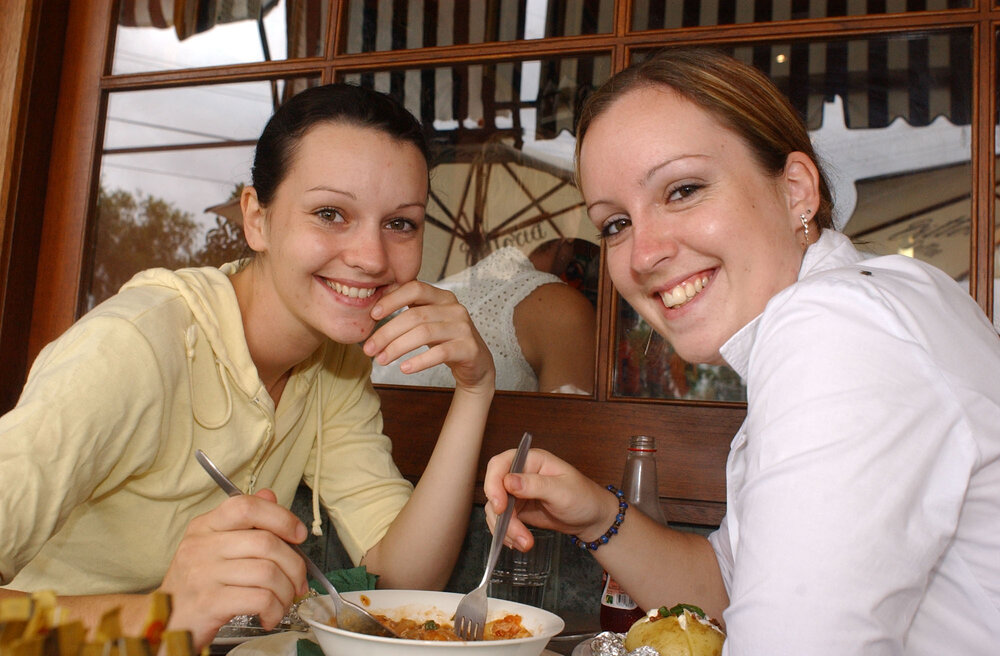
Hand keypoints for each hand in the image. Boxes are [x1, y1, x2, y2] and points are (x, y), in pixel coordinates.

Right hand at [158, 490, 308, 649]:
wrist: (164, 623)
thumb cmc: (197, 585)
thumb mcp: (214, 547)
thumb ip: (244, 521)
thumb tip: (270, 495)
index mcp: (205, 526)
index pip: (246, 506)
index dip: (280, 517)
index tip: (298, 535)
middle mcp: (201, 545)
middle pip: (266, 542)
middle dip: (294, 565)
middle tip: (297, 582)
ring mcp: (203, 574)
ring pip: (268, 572)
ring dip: (286, 591)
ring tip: (283, 601)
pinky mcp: (209, 603)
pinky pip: (259, 599)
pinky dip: (274, 609)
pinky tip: (270, 615)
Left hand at [365, 281, 493, 392]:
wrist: (476, 365)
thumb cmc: (446, 341)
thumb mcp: (428, 321)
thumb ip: (409, 309)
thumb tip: (375, 304)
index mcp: (442, 297)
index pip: (415, 288)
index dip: (392, 299)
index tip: (372, 315)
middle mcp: (455, 308)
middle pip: (415, 315)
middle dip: (387, 332)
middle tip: (369, 348)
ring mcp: (463, 328)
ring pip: (424, 333)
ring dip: (398, 347)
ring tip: (381, 360)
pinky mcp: (469, 348)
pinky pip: (440, 353)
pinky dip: (419, 361)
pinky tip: (404, 368)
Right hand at [483, 448, 617, 550]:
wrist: (592, 519)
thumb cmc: (583, 497)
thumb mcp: (562, 490)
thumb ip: (535, 485)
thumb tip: (508, 481)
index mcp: (531, 460)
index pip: (500, 464)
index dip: (493, 484)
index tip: (500, 506)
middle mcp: (520, 474)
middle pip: (495, 490)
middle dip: (501, 515)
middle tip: (513, 532)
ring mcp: (517, 493)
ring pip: (496, 510)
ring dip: (506, 529)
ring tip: (525, 543)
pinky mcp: (518, 510)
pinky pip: (502, 521)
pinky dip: (507, 534)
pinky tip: (519, 542)